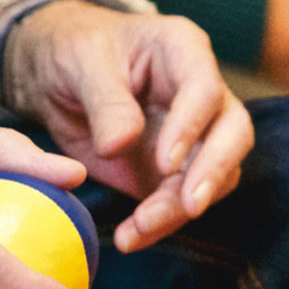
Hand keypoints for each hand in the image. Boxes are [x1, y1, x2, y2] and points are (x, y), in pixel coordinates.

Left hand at [5, 1, 254, 253]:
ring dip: (180, 208)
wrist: (56, 75)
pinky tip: (131, 237)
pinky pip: (179, 201)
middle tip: (189, 206)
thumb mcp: (81, 63)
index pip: (205, 90)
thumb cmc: (74, 51)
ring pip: (212, 176)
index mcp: (182, 50)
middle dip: (212, 173)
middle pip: (232, 134)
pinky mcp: (173, 170)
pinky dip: (159, 223)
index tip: (165, 162)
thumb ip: (105, 102)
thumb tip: (120, 145)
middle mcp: (201, 93)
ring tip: (139, 229)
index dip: (191, 127)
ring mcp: (193, 134)